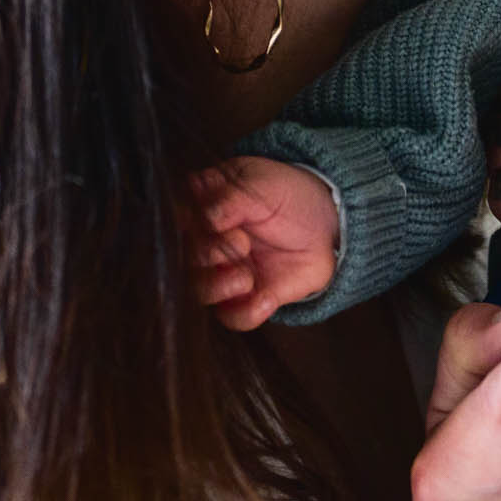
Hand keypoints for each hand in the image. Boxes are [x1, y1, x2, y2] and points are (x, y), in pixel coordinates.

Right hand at [192, 156, 338, 329]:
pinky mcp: (248, 298)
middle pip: (182, 261)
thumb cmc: (286, 193)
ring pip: (199, 293)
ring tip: (246, 277)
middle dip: (207, 255)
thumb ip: (231, 200)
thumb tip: (206, 219)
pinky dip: (246, 313)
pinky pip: (235, 317)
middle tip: (242, 242)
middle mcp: (205, 245)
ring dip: (217, 288)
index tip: (213, 222)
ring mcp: (224, 274)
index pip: (174, 224)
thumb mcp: (261, 183)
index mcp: (200, 210)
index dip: (188, 227)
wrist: (326, 218)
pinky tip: (265, 299)